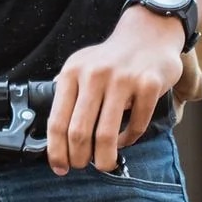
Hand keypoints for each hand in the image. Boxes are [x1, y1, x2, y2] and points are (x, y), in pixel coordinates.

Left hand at [46, 8, 185, 174]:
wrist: (148, 33)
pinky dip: (128, 140)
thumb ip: (66, 91)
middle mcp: (94, 76)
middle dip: (79, 157)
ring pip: (107, 133)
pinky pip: (136, 125)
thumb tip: (52, 127)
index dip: (56, 149)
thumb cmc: (110, 57)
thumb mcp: (79, 65)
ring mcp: (123, 80)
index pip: (57, 120)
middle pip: (79, 131)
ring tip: (105, 164)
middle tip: (83, 167)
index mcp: (72, 73)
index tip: (59, 166)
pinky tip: (124, 141)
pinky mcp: (149, 85)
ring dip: (104, 157)